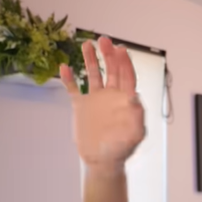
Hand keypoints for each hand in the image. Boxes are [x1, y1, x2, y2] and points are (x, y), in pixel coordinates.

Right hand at [60, 36, 144, 172]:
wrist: (100, 161)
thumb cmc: (120, 150)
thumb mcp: (133, 135)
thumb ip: (137, 117)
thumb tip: (136, 98)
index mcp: (124, 102)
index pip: (127, 77)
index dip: (125, 63)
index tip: (120, 49)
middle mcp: (111, 97)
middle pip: (112, 71)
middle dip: (109, 55)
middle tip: (104, 40)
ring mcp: (96, 101)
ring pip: (94, 75)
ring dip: (91, 60)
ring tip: (86, 45)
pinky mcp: (81, 107)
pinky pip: (73, 89)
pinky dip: (69, 79)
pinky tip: (64, 67)